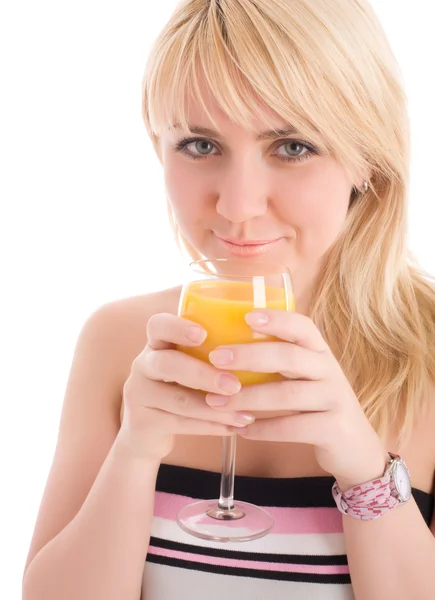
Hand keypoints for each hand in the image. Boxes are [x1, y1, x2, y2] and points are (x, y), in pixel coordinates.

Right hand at [118, 313, 254, 461]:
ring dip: (214, 408)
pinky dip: (211, 427)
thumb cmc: (179, 386)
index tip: (203, 334)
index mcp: (156, 344)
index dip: (178, 328)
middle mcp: (143, 365)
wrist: (147, 430)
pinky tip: (234, 427)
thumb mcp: (186, 364)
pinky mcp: (144, 423)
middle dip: (203, 374)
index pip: (158, 325)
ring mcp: (139, 395)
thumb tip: (265, 341)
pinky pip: (180, 425)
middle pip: (167, 364)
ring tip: (244, 413)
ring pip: (178, 400)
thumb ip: (210, 352)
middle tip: (234, 384)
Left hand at [205, 309, 388, 489]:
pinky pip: (293, 427)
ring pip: (287, 394)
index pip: (302, 326)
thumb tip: (224, 349)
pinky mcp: (334, 428)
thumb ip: (277, 361)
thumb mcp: (303, 377)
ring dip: (248, 397)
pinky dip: (263, 429)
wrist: (355, 447)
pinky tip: (241, 430)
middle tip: (216, 358)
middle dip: (249, 355)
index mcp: (319, 352)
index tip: (247, 316)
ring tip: (217, 402)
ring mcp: (334, 399)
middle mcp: (330, 370)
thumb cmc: (316, 405)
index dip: (277, 319)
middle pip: (289, 356)